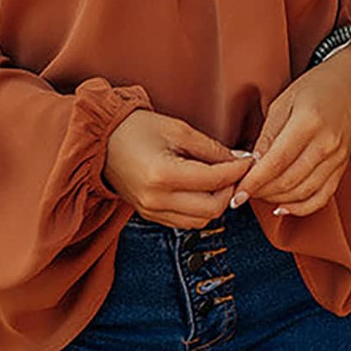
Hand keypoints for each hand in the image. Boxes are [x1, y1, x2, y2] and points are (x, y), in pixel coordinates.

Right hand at [103, 108, 254, 228]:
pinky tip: (202, 190)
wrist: (101, 140)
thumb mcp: (177, 129)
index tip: (249, 160)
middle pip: (212, 209)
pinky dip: (199, 209)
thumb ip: (211, 149)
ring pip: (201, 220)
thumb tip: (239, 161)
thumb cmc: (136, 128)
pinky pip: (185, 222)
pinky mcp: (149, 215)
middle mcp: (157, 200)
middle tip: (236, 171)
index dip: (237, 171)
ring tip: (219, 180)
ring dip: (216, 202)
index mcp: (163, 175)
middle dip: (230, 190)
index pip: (214, 181)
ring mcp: (151, 211)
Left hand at [228, 43, 350, 216]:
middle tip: (242, 191)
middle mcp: (326, 144)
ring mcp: (337, 158)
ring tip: (258, 194)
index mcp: (308, 122)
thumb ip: (268, 135)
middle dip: (261, 192)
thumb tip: (251, 164)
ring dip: (276, 199)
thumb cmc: (315, 87)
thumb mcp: (282, 102)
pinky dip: (301, 207)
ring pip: (303, 192)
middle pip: (288, 181)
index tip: (236, 194)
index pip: (276, 162)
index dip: (253, 182)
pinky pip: (322, 196)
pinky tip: (283, 207)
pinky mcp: (342, 167)